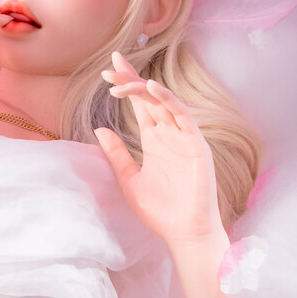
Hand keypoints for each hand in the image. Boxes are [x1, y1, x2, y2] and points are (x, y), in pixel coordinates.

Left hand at [94, 52, 223, 247]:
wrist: (184, 233)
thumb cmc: (161, 211)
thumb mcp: (129, 180)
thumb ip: (117, 154)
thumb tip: (100, 129)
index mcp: (155, 140)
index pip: (140, 105)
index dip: (127, 85)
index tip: (108, 70)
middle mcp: (169, 134)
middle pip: (150, 97)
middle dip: (131, 79)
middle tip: (110, 64)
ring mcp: (184, 137)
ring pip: (163, 101)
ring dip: (142, 87)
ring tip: (120, 78)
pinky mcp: (196, 144)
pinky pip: (182, 115)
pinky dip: (168, 99)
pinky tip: (151, 87)